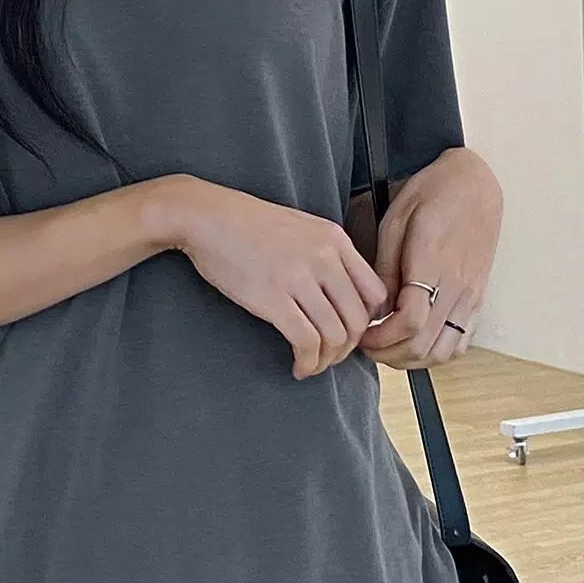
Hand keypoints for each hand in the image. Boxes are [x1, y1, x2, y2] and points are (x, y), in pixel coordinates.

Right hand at [168, 179, 390, 378]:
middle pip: (358, 320)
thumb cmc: (249, 225)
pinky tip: (298, 366)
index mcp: (335, 240)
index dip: (367, 323)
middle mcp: (324, 258)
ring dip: (327, 360)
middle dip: (348, 348)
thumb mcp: (302, 228)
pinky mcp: (272, 298)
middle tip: (331, 356)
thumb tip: (344, 298)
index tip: (350, 334)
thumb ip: (328, 256)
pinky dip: (307, 362)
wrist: (208, 217)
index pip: (375, 294)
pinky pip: (306, 341)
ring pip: (335, 335)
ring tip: (312, 364)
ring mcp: (299, 277)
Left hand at [355, 148, 501, 369]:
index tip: (361, 335)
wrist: (474, 183)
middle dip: (389, 354)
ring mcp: (471, 295)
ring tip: (388, 347)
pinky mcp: (477, 298)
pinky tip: (415, 341)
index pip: (409, 322)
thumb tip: (375, 309)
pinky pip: (460, 341)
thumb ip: (386, 269)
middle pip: (424, 344)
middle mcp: (457, 286)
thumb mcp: (395, 222)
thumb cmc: (432, 194)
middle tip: (366, 346)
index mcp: (432, 264)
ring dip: (412, 359)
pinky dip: (436, 352)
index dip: (380, 338)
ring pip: (444, 351)